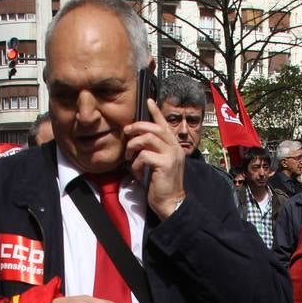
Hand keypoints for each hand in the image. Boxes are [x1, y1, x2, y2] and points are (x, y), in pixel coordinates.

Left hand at [123, 98, 185, 218]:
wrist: (170, 202)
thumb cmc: (160, 184)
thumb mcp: (156, 163)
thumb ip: (151, 150)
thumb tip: (135, 140)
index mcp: (173, 146)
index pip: (164, 125)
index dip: (156, 112)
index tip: (148, 100)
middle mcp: (175, 148)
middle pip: (153, 128)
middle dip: (136, 127)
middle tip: (126, 133)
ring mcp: (171, 155)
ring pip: (147, 138)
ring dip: (133, 146)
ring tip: (129, 157)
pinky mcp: (165, 164)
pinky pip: (144, 156)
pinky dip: (136, 164)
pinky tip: (136, 173)